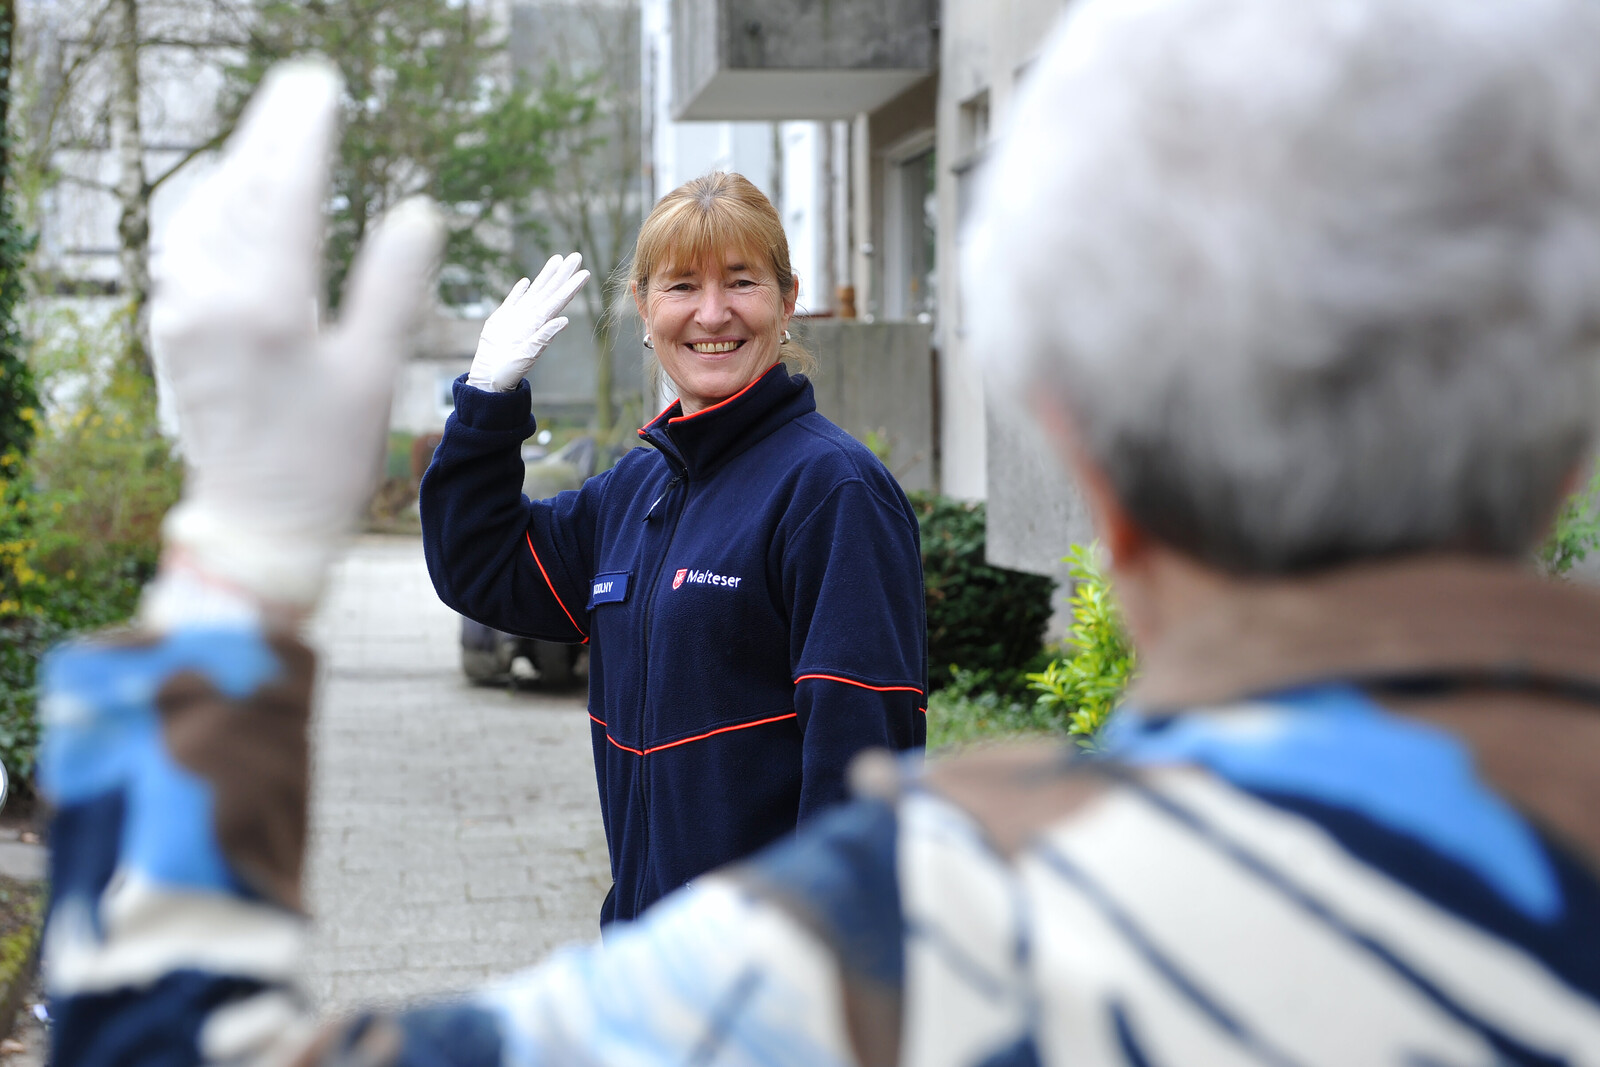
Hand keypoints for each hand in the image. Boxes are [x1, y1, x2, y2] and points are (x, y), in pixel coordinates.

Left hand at [148, 61, 444, 617]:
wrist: (257, 523)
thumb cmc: (326, 457)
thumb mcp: (374, 372)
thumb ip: (394, 286)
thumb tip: (419, 212)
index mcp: (268, 307)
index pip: (283, 191)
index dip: (304, 131)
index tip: (323, 86)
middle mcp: (212, 300)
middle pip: (237, 189)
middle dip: (269, 133)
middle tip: (302, 88)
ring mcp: (182, 315)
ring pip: (204, 214)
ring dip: (239, 167)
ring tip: (273, 133)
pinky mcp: (172, 331)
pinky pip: (186, 247)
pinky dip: (214, 209)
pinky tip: (234, 201)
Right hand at [468, 253, 590, 391]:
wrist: (490, 377)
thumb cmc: (510, 370)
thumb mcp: (528, 354)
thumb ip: (544, 336)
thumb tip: (564, 320)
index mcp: (540, 324)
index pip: (559, 300)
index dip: (571, 286)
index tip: (585, 273)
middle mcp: (532, 317)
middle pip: (550, 290)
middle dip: (563, 273)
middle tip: (576, 256)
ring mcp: (518, 317)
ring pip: (534, 291)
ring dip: (546, 276)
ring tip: (556, 259)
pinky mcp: (502, 319)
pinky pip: (513, 301)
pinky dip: (519, 291)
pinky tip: (526, 282)